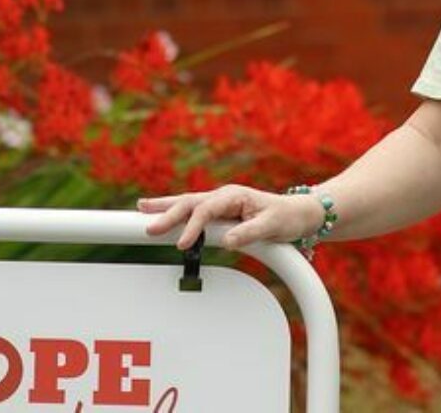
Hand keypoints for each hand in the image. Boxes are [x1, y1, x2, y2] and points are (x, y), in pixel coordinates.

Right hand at [136, 183, 323, 250]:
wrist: (299, 214)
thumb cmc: (287, 218)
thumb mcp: (273, 227)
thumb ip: (249, 233)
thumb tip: (227, 241)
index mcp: (233, 196)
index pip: (205, 211)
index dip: (192, 227)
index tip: (181, 244)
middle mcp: (223, 196)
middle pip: (189, 202)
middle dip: (166, 213)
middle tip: (147, 227)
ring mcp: (220, 203)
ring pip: (187, 203)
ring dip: (164, 206)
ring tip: (141, 208)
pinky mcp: (220, 212)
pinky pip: (193, 211)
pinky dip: (175, 211)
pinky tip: (160, 211)